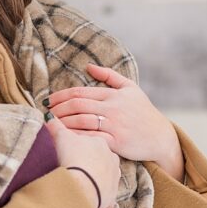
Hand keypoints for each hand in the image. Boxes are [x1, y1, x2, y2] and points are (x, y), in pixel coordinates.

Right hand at [43, 113, 120, 207]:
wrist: (81, 188)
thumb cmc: (72, 159)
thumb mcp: (61, 138)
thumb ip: (56, 126)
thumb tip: (49, 116)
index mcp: (101, 142)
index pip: (90, 141)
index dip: (78, 146)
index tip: (69, 152)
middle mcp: (112, 158)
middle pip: (99, 157)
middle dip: (89, 161)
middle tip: (73, 166)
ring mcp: (114, 177)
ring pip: (104, 174)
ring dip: (94, 177)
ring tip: (79, 181)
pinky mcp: (111, 195)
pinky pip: (104, 192)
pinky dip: (96, 192)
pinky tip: (85, 193)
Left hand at [45, 64, 183, 179]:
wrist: (161, 137)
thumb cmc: (144, 112)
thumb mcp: (131, 89)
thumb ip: (109, 76)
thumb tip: (89, 66)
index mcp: (113, 95)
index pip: (80, 92)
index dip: (60, 96)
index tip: (47, 101)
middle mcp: (112, 108)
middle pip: (77, 105)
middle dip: (57, 109)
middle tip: (45, 112)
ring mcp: (114, 125)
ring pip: (81, 121)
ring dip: (62, 122)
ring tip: (50, 124)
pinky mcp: (116, 142)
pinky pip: (91, 138)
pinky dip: (76, 137)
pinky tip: (64, 137)